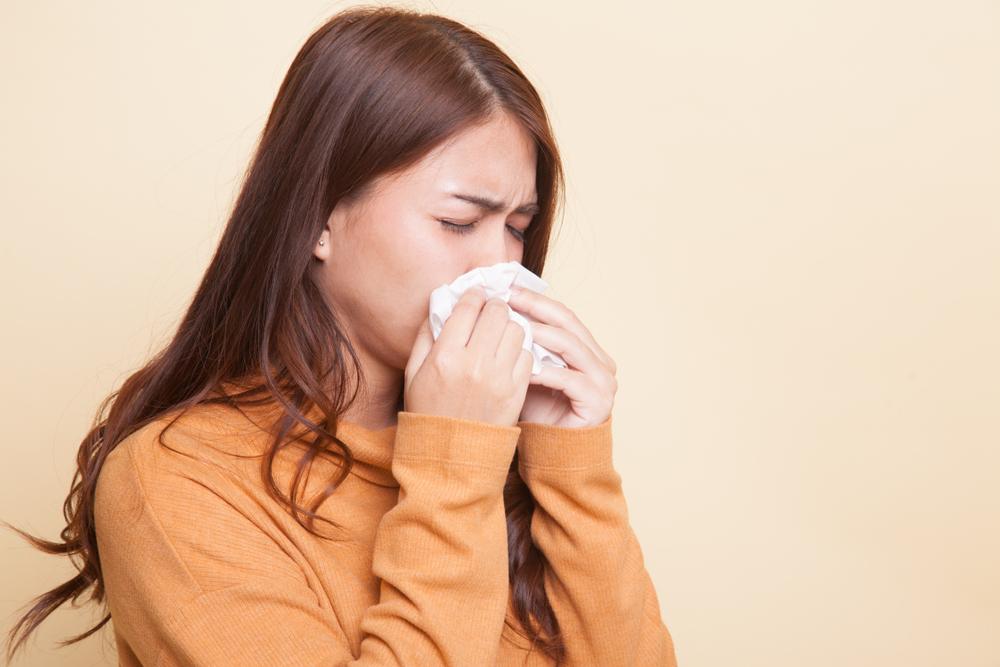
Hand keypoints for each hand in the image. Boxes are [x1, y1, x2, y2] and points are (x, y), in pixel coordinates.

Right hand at [404, 286, 533, 426]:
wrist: (449, 456)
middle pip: (498, 312)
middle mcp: (474, 364)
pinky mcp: (516, 391)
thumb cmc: (427, 411)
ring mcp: (499, 378)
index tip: (476, 295)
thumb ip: (426, 335)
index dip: (474, 295)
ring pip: (518, 330)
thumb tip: (442, 303)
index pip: (468, 307)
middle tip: (491, 311)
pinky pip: (528, 355)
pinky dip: (520, 350)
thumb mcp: (413, 372)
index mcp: (445, 356)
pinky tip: (509, 354)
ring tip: (501, 333)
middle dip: (495, 306)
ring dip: (510, 326)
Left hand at [505, 288, 617, 427]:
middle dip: (536, 308)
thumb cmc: (537, 411)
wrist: (551, 453)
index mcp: (588, 349)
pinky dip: (546, 371)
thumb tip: (492, 309)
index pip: (561, 314)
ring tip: (513, 326)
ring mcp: (604, 381)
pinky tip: (523, 367)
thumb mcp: (526, 370)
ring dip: (540, 334)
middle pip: (568, 323)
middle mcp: (601, 361)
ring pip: (570, 347)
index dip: (535, 299)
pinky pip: (570, 380)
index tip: (506, 288)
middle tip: (507, 298)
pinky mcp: (599, 402)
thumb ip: (521, 343)